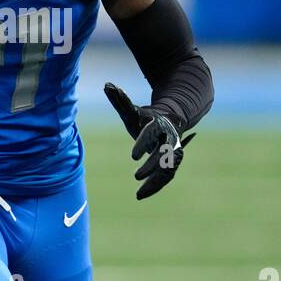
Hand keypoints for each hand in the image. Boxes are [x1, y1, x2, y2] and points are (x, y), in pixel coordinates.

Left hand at [103, 82, 195, 199]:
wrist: (168, 124)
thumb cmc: (145, 118)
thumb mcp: (132, 110)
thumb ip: (120, 100)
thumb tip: (106, 85)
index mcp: (159, 124)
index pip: (152, 133)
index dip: (143, 143)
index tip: (133, 156)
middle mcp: (170, 138)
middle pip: (164, 153)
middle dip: (151, 166)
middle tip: (136, 176)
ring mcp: (173, 152)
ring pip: (169, 168)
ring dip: (155, 182)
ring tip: (139, 195)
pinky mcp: (172, 163)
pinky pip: (166, 177)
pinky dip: (155, 186)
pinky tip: (141, 195)